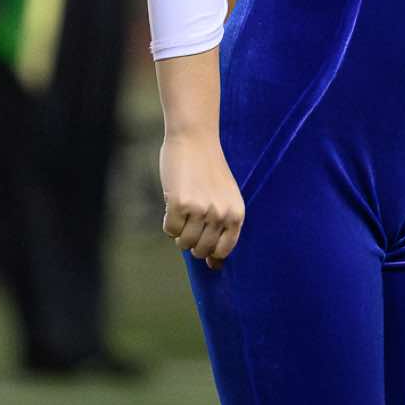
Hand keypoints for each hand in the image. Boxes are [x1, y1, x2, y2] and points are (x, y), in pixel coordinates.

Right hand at [161, 130, 244, 268]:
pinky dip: (167, 223)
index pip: (223, 251)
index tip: (201, 245)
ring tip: (181, 214)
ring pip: (183, 243)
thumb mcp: (225, 197)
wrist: (194, 138)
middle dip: (191, 242)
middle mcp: (221, 214)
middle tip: (188, 223)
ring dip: (178, 234)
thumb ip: (222, 227)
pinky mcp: (179, 204)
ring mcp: (200, 210)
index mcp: (237, 214)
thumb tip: (213, 265)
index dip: (209, 251)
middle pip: (200, 250)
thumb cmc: (208, 169)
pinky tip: (171, 206)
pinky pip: (169, 230)